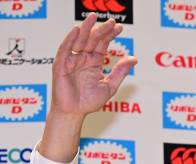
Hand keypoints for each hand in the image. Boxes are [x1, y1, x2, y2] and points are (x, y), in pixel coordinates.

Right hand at [39, 13, 136, 162]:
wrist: (75, 113)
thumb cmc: (89, 102)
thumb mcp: (110, 87)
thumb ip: (120, 72)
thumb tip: (134, 59)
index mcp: (94, 62)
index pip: (103, 44)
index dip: (110, 35)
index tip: (119, 27)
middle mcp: (83, 58)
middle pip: (92, 39)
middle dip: (101, 30)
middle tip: (111, 21)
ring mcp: (72, 60)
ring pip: (79, 41)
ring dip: (85, 28)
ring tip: (93, 17)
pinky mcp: (61, 65)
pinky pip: (65, 50)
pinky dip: (69, 40)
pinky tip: (76, 30)